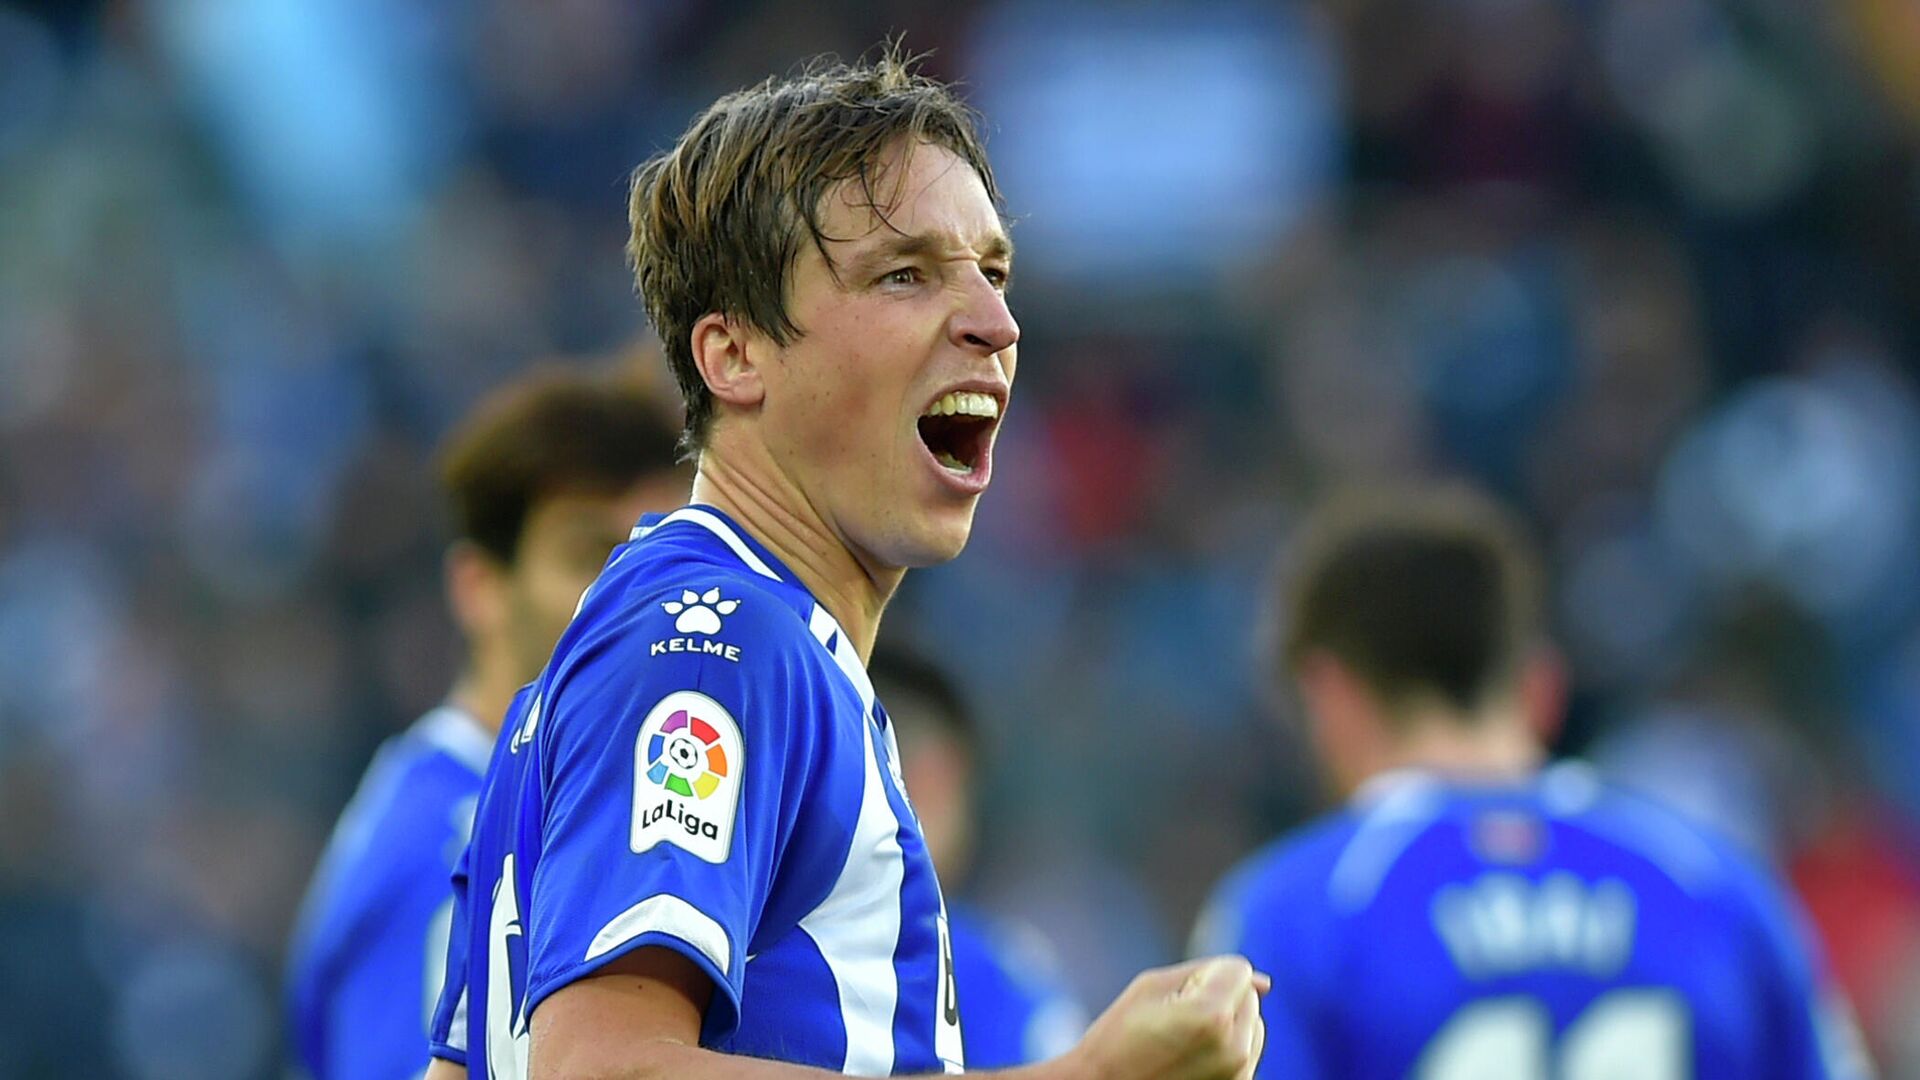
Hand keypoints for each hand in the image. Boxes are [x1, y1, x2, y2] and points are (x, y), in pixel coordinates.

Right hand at [1063, 956, 1268, 1079]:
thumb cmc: (1118, 1038)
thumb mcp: (1151, 988)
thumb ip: (1207, 972)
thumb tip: (1265, 982)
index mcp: (1213, 1016)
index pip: (1239, 970)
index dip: (1207, 975)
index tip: (1177, 996)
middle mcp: (1235, 1049)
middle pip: (1249, 997)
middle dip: (1221, 998)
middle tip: (1176, 1020)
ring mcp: (1239, 1075)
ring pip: (1254, 1025)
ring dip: (1229, 1023)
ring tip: (1185, 1041)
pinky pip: (1247, 1052)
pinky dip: (1227, 1047)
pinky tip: (1192, 1058)